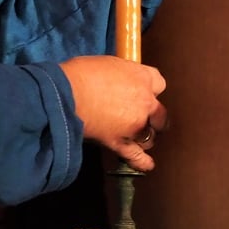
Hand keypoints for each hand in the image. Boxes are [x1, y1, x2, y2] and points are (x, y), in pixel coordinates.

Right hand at [60, 55, 167, 171]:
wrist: (67, 93)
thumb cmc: (82, 73)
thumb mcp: (107, 64)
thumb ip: (120, 75)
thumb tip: (117, 82)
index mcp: (142, 77)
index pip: (159, 83)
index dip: (151, 89)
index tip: (143, 91)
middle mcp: (145, 101)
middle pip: (161, 113)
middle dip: (153, 116)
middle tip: (143, 117)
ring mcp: (135, 125)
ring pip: (150, 136)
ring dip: (145, 137)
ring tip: (138, 137)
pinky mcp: (122, 143)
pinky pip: (137, 156)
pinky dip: (142, 162)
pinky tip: (147, 164)